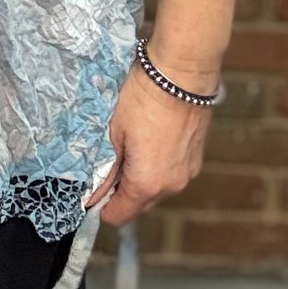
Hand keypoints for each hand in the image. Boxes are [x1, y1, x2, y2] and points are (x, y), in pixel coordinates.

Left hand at [83, 60, 213, 226]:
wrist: (181, 73)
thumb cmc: (144, 98)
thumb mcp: (114, 133)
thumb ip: (105, 169)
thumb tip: (95, 193)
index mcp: (147, 183)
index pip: (119, 215)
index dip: (102, 207)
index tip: (92, 193)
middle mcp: (171, 185)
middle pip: (140, 204)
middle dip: (122, 192)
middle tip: (108, 165)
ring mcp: (187, 172)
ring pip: (157, 189)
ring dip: (142, 179)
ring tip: (129, 149)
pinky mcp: (196, 158)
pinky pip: (171, 174)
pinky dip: (158, 167)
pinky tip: (148, 143)